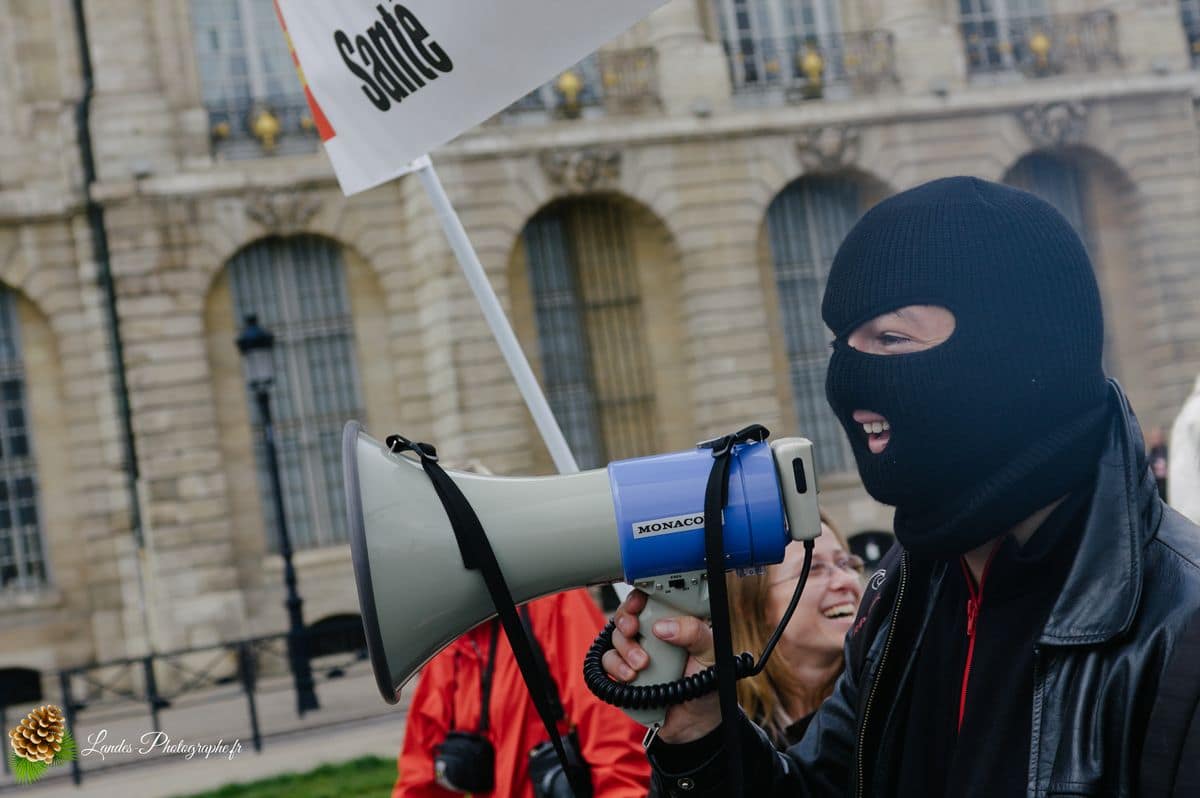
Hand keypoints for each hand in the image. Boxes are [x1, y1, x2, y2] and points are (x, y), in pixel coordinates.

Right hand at [601, 589, 720, 743]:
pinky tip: (631, 676)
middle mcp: (653, 635)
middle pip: (627, 614)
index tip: (637, 603)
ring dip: (625, 648)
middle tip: (633, 629)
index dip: (640, 597)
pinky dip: (616, 667)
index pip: (652, 599)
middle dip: (626, 620)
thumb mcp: (711, 653)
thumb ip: (695, 632)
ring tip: (642, 665)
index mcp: (674, 622)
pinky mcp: (625, 672)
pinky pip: (607, 661)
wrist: (695, 723)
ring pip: (616, 637)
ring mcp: (637, 653)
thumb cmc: (708, 684)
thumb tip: (664, 626)